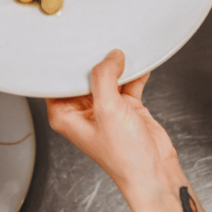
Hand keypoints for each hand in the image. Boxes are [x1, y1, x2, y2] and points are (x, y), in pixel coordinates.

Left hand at [46, 50, 178, 193]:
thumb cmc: (124, 156)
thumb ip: (104, 78)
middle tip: (100, 38)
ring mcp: (104, 108)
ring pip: (107, 77)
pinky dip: (135, 73)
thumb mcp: (107, 109)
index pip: (57, 81)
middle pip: (83, 76)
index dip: (64, 63)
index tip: (72, 43)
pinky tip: (141, 63)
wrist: (154, 173)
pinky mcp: (125, 108)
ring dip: (116, 65)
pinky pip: (128, 83)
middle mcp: (82, 110)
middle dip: (94, 59)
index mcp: (64, 114)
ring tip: (123, 46)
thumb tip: (110, 56)